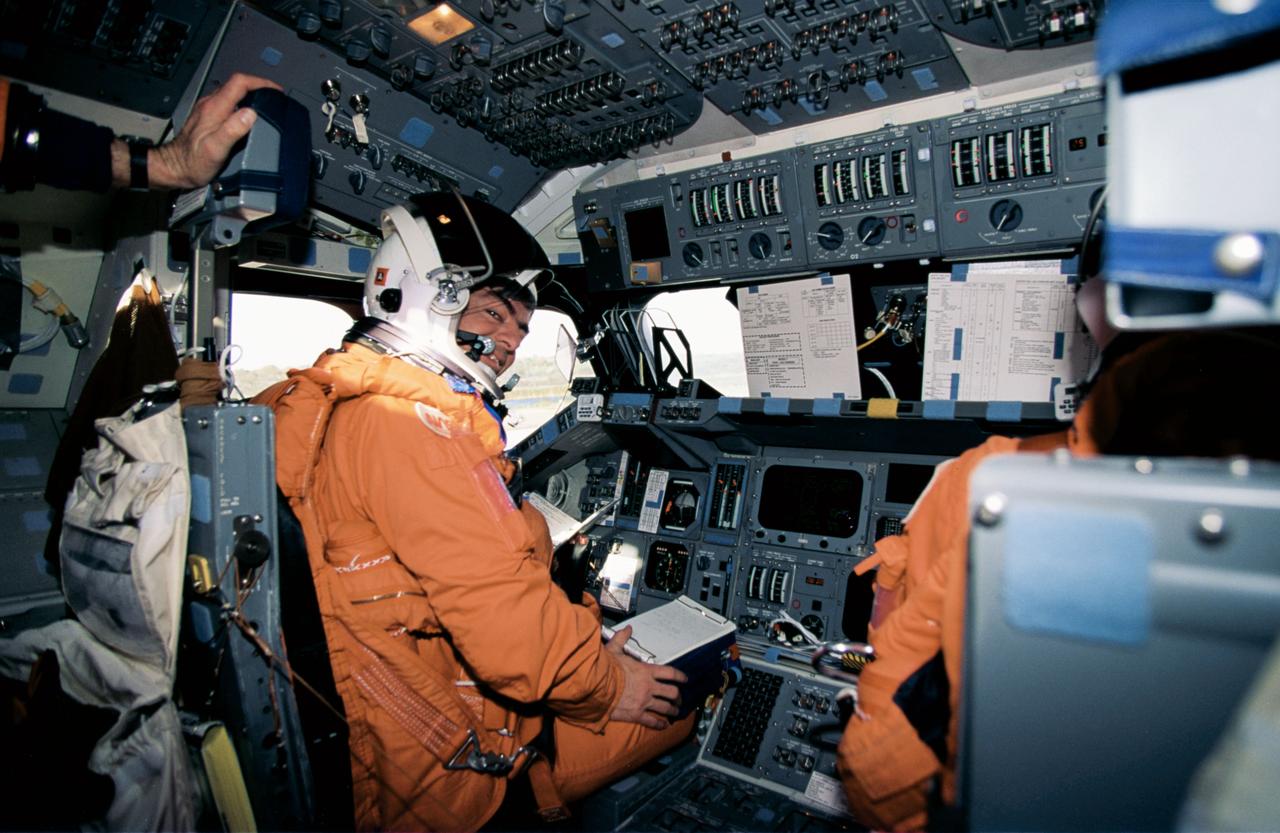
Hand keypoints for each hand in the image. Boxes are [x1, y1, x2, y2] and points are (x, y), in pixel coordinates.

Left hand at [130, 73, 282, 189]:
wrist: (174, 168)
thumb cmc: (193, 162)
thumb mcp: (215, 149)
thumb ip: (232, 130)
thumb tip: (251, 114)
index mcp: (214, 109)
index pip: (239, 83)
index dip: (260, 83)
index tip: (275, 90)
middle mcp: (209, 105)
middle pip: (236, 84)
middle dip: (258, 87)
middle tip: (274, 97)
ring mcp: (207, 110)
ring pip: (231, 92)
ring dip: (250, 94)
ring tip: (266, 104)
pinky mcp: (206, 117)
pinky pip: (227, 102)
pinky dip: (241, 103)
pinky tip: (247, 114)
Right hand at [606, 625, 686, 728]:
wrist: (596, 687)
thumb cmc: (605, 668)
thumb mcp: (613, 650)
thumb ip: (622, 639)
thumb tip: (628, 629)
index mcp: (646, 671)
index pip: (670, 673)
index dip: (680, 676)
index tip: (685, 679)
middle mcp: (649, 687)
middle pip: (672, 693)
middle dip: (678, 696)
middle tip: (679, 699)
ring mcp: (644, 702)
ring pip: (665, 708)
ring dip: (672, 710)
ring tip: (675, 712)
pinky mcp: (636, 714)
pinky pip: (652, 721)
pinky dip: (660, 724)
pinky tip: (664, 725)